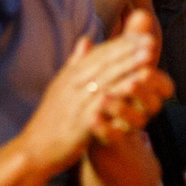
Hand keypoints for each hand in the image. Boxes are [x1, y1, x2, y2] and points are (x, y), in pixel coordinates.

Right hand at [21, 16, 164, 173]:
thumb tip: (85, 40)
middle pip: (104, 62)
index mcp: (71, 76)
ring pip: (106, 79)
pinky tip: (136, 89)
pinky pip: (103, 104)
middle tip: (151, 40)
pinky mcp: (80, 121)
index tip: (142, 36)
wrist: (34, 150)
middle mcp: (73, 84)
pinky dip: (120, 93)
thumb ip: (75, 64)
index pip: (99, 54)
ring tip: (148, 56)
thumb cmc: (50, 120)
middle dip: (129, 50)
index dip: (121, 44)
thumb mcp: (60, 87)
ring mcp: (76, 102)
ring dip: (128, 66)